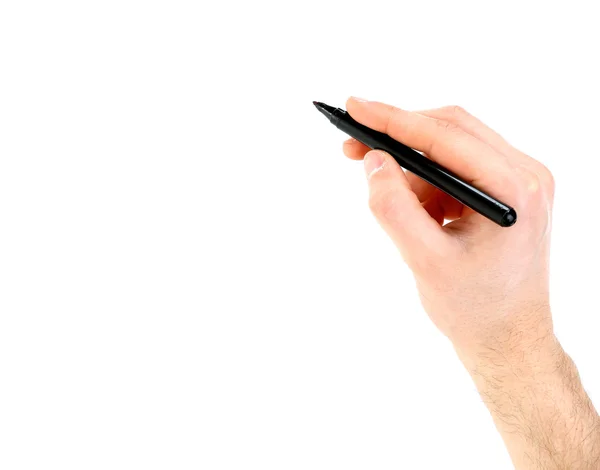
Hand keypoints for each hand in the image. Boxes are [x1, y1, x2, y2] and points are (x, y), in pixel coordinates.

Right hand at [342, 97, 554, 355]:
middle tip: (353, 148)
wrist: (508, 339)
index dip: (394, 120)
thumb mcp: (424, 261)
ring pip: (450, 150)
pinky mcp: (504, 191)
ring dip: (412, 171)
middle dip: (398, 138)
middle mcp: (525, 174)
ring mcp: (519, 181)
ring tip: (395, 209)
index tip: (355, 108)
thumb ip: (394, 209)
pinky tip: (421, 219)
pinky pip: (455, 171)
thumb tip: (373, 160)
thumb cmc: (475, 309)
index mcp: (515, 188)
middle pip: (451, 130)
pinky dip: (426, 188)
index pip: (446, 135)